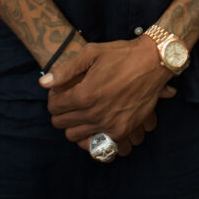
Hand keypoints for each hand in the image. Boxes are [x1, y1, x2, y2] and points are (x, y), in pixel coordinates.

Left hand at [40, 36, 176, 151]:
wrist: (153, 62)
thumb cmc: (122, 54)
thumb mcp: (92, 52)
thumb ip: (66, 70)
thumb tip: (44, 84)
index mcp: (84, 94)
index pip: (54, 106)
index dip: (54, 98)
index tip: (60, 92)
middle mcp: (94, 113)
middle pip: (62, 124)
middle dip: (61, 112)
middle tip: (69, 102)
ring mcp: (108, 125)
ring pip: (75, 137)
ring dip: (73, 126)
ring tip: (81, 113)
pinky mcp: (121, 131)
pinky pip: (96, 146)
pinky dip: (90, 139)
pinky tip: (93, 126)